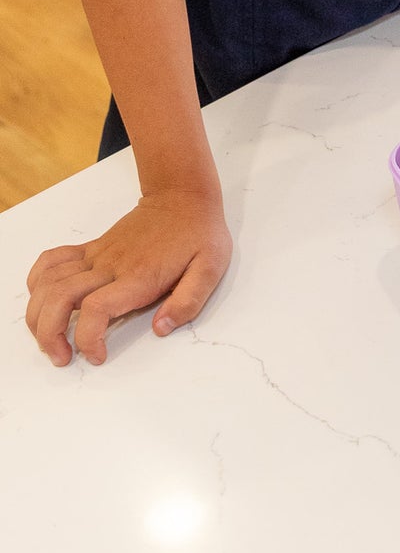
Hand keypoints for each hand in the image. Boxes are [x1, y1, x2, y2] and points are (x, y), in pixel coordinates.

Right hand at [26, 188, 232, 366]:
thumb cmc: (199, 233)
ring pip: (49, 281)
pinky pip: (52, 260)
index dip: (88, 338)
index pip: (98, 309)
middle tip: (61, 357)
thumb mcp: (210, 268)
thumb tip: (161, 329)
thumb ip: (188, 301)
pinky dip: (37, 281)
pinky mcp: (92, 248)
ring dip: (38, 314)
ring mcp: (97, 256)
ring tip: (48, 338)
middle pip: (61, 298)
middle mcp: (111, 266)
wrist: (182, 195)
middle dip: (49, 334)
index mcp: (139, 277)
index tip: (97, 356)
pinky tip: (42, 300)